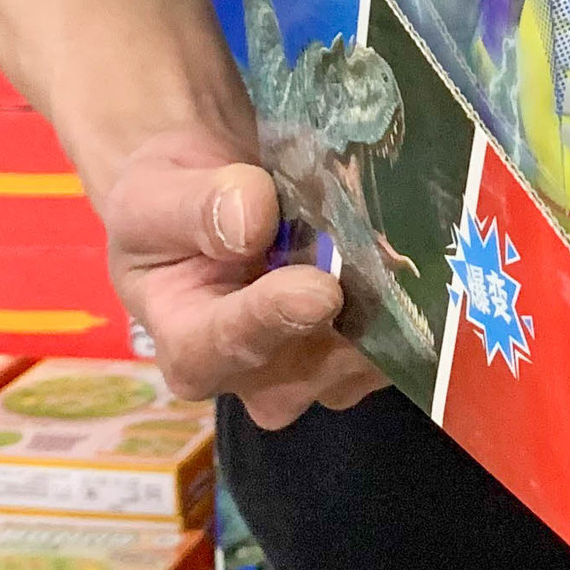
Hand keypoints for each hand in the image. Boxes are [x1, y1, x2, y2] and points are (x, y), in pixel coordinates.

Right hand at [103, 129, 387, 429]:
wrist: (215, 198)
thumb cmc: (169, 206)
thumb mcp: (150, 194)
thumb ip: (189, 207)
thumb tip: (249, 224)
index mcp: (188, 347)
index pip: (224, 348)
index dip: (271, 319)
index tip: (318, 291)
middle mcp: (256, 376)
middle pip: (310, 367)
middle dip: (350, 317)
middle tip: (387, 259)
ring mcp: (319, 369)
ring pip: (366, 357)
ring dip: (391, 307)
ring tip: (403, 241)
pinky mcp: (369, 351)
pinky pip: (403, 338)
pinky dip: (416, 297)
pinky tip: (420, 249)